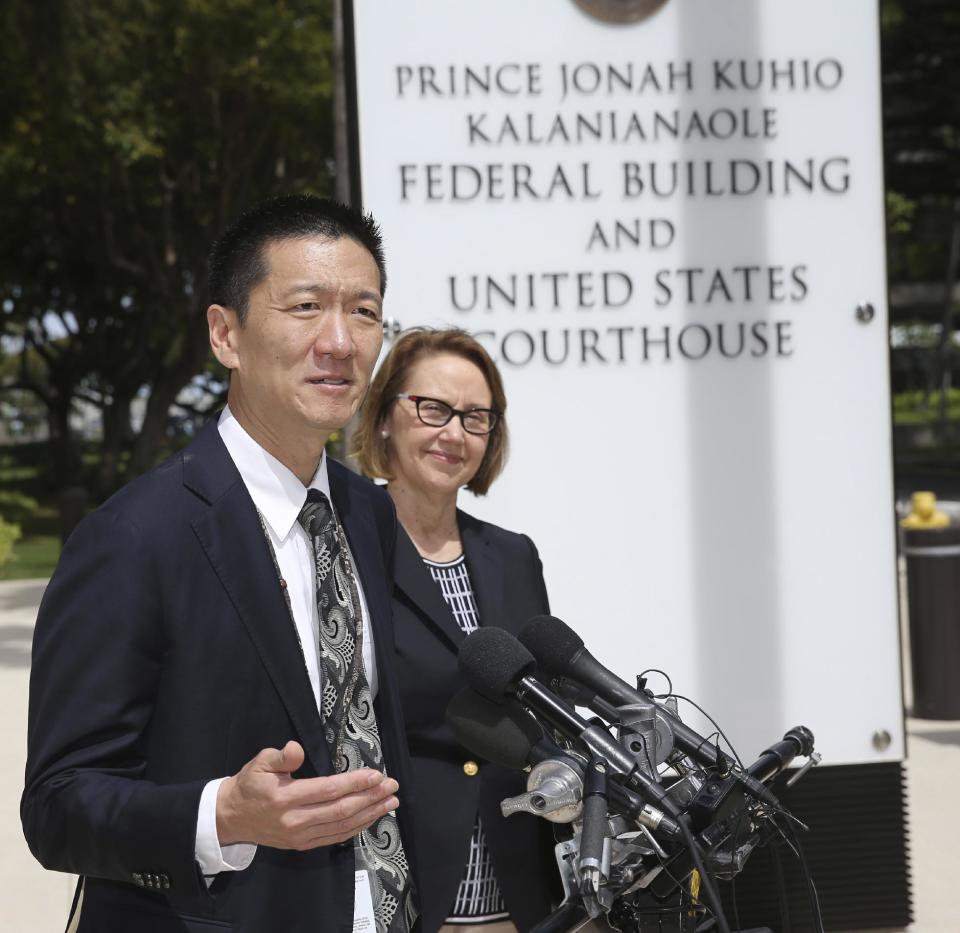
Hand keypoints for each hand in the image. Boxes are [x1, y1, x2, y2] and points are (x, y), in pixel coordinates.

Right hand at [215, 740, 398, 849]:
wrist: (231, 817)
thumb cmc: (249, 784)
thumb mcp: (260, 762)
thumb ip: (281, 756)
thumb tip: (297, 748)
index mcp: (286, 798)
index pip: (328, 790)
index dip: (355, 783)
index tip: (376, 774)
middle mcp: (295, 821)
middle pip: (341, 810)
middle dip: (370, 798)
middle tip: (392, 786)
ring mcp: (300, 837)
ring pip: (342, 827)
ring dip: (369, 814)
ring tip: (390, 801)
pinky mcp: (303, 845)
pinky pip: (335, 837)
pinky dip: (356, 828)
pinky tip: (371, 817)